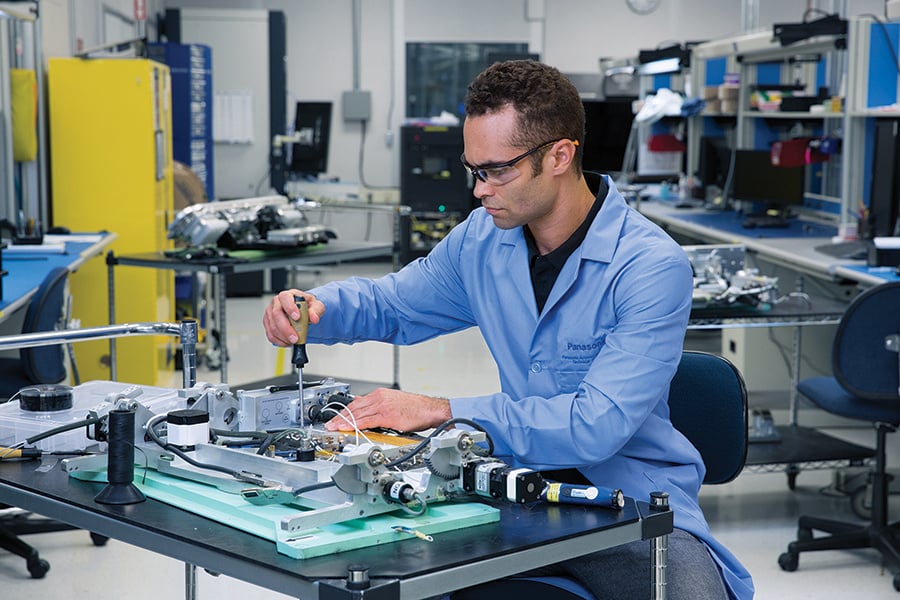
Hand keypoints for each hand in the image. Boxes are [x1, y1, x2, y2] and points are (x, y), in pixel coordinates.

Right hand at [262, 289, 325, 345]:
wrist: (303, 312)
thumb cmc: (307, 306)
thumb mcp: (316, 306)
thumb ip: (316, 311)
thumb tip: (314, 318)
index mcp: (287, 295)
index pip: (285, 298)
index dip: (290, 308)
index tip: (297, 317)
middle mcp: (276, 303)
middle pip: (276, 315)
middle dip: (286, 329)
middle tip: (295, 338)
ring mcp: (270, 313)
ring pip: (272, 327)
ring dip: (283, 337)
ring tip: (294, 341)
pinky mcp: (268, 324)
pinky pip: (270, 335)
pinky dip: (279, 341)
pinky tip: (288, 342)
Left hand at [324, 388, 451, 432]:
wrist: (431, 410)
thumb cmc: (417, 409)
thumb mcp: (395, 402)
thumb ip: (380, 407)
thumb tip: (369, 412)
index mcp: (381, 394)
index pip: (357, 403)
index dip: (344, 412)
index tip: (336, 418)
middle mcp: (380, 397)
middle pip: (354, 408)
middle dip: (340, 417)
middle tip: (330, 424)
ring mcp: (383, 406)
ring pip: (358, 414)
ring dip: (344, 422)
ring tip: (334, 428)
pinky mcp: (387, 416)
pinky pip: (367, 421)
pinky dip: (355, 425)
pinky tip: (348, 428)